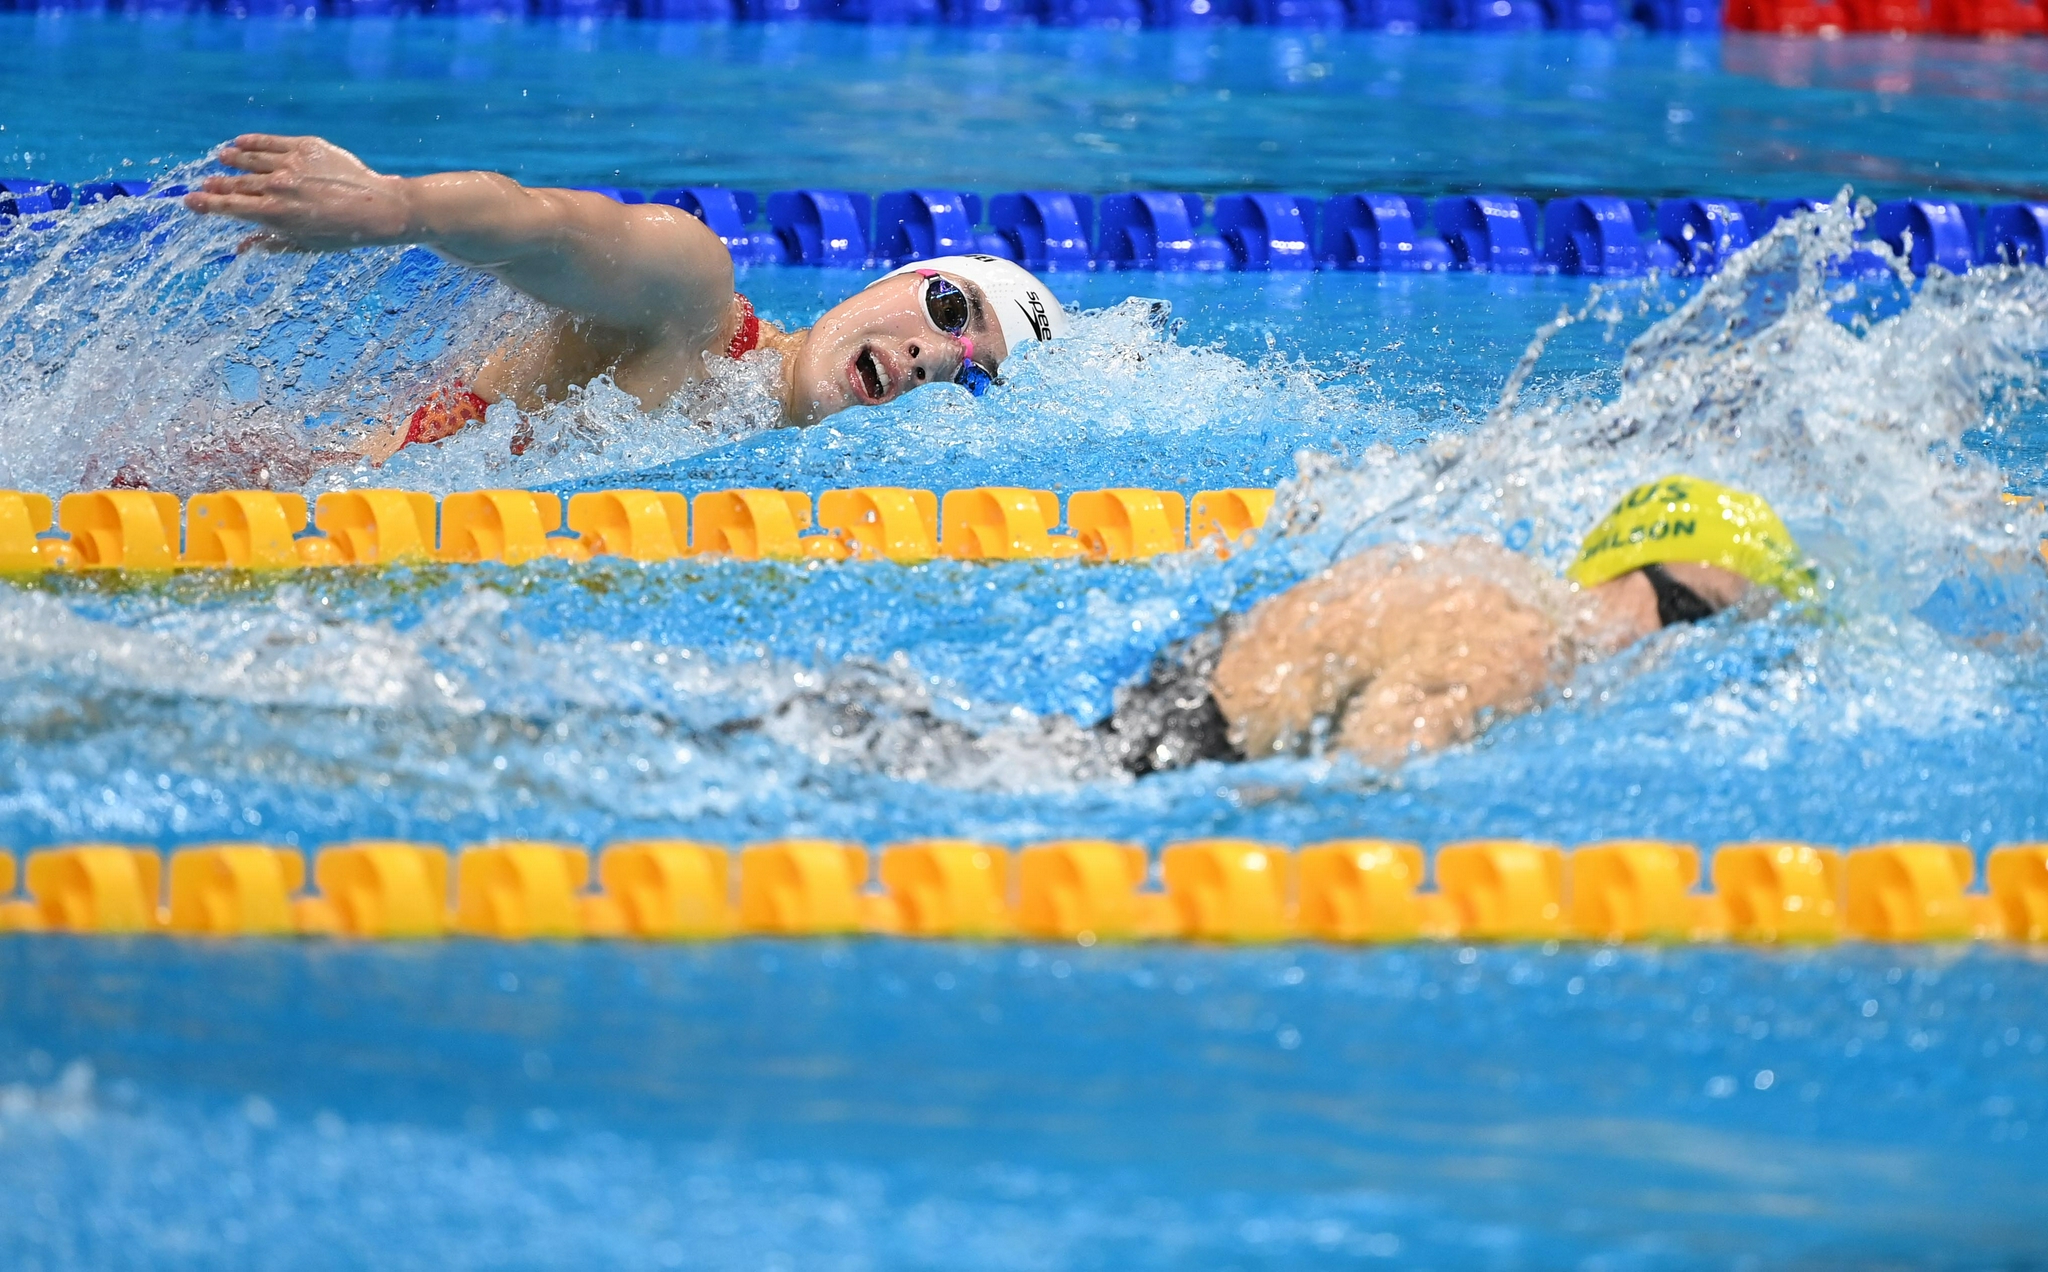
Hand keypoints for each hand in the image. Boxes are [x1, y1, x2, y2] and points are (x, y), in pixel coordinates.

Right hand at [184, 134, 412, 251]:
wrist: (379, 208)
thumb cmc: (342, 233)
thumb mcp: (305, 244)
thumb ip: (270, 243)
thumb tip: (240, 248)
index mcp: (276, 214)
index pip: (230, 207)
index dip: (207, 204)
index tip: (190, 201)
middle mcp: (279, 187)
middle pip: (237, 183)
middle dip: (218, 184)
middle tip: (205, 183)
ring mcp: (291, 164)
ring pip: (250, 159)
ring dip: (233, 160)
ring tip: (222, 159)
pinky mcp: (306, 147)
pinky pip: (270, 142)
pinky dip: (252, 142)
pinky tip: (240, 142)